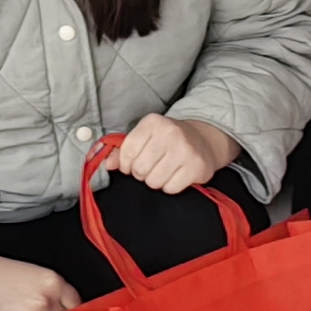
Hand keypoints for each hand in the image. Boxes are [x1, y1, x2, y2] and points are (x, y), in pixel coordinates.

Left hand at [107, 112, 237, 194]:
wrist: (203, 140)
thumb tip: (107, 165)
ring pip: (154, 181)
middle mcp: (170, 133)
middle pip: (140, 169)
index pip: (127, 152)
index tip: (133, 164)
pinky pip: (171, 188)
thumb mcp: (145, 137)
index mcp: (152, 123)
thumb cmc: (167, 140)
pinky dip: (171, 186)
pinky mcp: (196, 166)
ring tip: (163, 171)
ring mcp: (185, 150)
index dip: (126, 164)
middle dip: (142, 174)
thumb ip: (123, 150)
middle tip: (151, 168)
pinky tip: (175, 175)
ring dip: (156, 181)